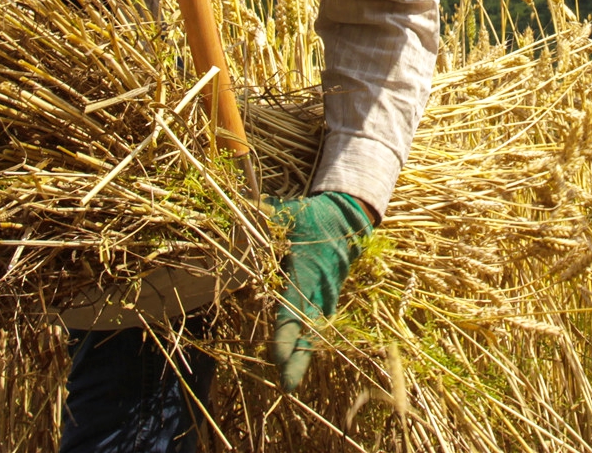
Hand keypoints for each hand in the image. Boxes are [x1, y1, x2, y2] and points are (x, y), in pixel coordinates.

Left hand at [269, 191, 374, 391]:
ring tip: (288, 378)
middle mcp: (318, 292)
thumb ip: (265, 215)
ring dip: (301, 353)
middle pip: (308, 333)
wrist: (350, 219)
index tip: (278, 359)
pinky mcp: (326, 298)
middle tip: (287, 386)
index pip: (293, 312)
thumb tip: (241, 206)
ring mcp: (325, 297)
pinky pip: (315, 324)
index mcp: (307, 275)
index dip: (285, 337)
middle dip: (297, 360)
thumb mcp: (292, 214)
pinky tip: (295, 356)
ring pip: (313, 331)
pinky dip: (306, 340)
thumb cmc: (317, 218)